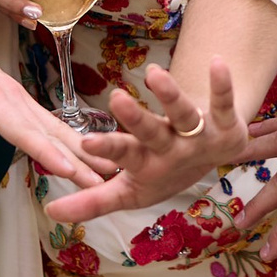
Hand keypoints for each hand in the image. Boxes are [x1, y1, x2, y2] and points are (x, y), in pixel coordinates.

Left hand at [0, 57, 104, 189]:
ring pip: (55, 127)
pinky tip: (86, 153)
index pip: (21, 131)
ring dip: (82, 149)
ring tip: (107, 169)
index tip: (69, 169)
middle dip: (78, 157)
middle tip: (102, 180)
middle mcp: (10, 96)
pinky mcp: (21, 100)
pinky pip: (49, 122)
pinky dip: (70, 139)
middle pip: (48, 131)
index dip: (46, 152)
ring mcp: (19, 97)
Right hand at [44, 59, 247, 222]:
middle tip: (115, 100)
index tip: (85, 143)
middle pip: (152, 134)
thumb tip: (51, 214)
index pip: (122, 156)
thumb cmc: (161, 170)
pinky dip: (223, 86)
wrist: (211, 160)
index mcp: (145, 164)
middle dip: (136, 120)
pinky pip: (224, 104)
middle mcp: (171, 150)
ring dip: (170, 95)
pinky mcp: (225, 124)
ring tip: (154, 73)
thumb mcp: (126, 190)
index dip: (106, 151)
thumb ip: (92, 200)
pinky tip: (217, 62)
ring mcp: (199, 137)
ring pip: (183, 115)